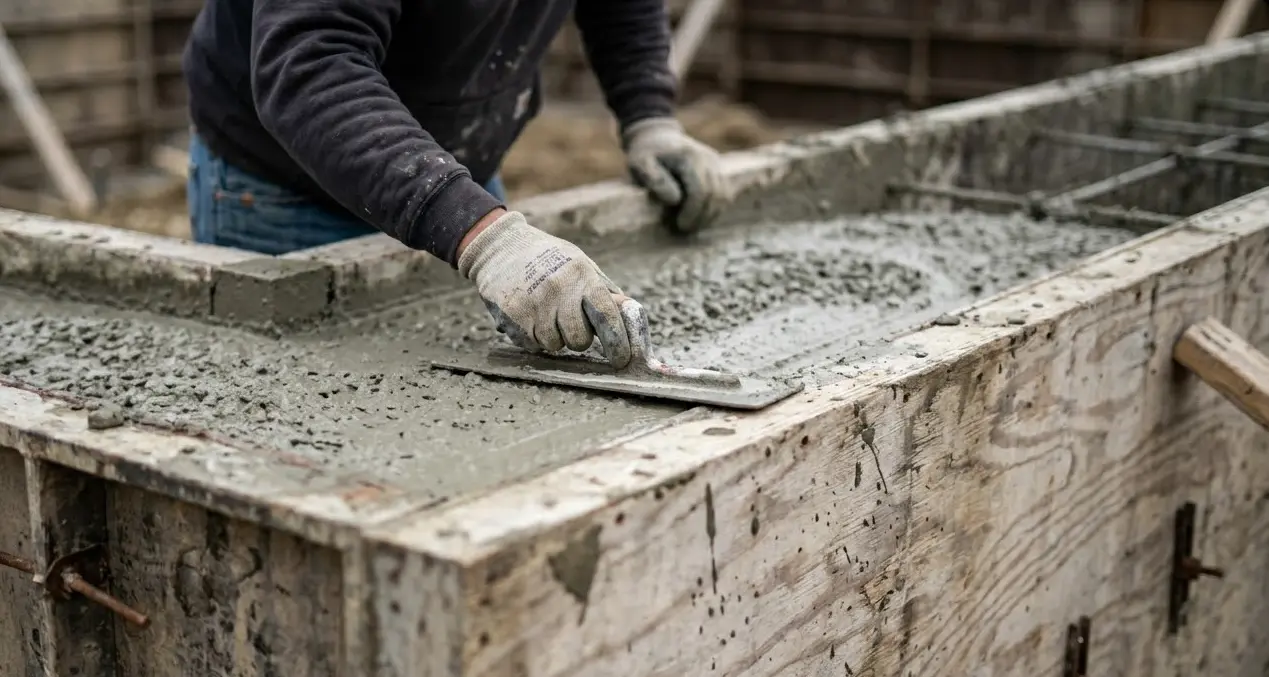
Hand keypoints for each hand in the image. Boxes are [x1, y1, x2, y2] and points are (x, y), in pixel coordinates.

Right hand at [457, 210, 632, 367]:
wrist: (501, 248)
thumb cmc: (549, 259)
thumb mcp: (581, 265)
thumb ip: (605, 291)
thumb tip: (630, 315)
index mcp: (581, 276)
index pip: (606, 316)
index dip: (617, 342)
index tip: (621, 359)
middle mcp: (558, 290)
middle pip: (580, 340)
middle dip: (579, 338)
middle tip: (570, 323)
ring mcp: (533, 304)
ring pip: (554, 345)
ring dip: (554, 337)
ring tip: (546, 313)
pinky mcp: (512, 316)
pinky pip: (532, 345)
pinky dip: (533, 337)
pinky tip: (529, 315)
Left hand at [623, 117, 729, 232]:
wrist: (657, 137)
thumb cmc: (645, 154)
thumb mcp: (639, 164)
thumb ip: (654, 180)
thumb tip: (675, 199)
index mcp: (690, 157)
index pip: (700, 190)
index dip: (692, 212)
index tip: (679, 225)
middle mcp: (709, 159)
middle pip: (715, 195)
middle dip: (701, 217)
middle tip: (684, 231)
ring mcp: (717, 164)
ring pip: (723, 196)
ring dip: (709, 216)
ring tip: (691, 226)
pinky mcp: (719, 170)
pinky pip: (724, 194)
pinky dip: (713, 209)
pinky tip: (698, 218)